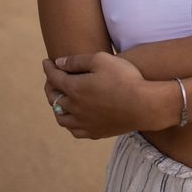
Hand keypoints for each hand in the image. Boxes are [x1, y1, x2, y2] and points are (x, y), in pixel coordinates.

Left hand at [42, 52, 162, 138]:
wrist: (145, 105)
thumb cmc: (125, 78)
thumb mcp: (101, 59)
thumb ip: (77, 61)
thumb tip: (59, 63)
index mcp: (74, 88)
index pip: (53, 77)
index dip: (48, 68)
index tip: (47, 62)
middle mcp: (75, 108)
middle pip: (54, 98)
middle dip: (50, 86)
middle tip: (52, 78)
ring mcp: (85, 123)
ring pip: (61, 118)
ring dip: (56, 107)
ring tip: (58, 100)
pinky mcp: (96, 132)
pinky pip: (75, 131)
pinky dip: (69, 122)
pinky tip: (73, 118)